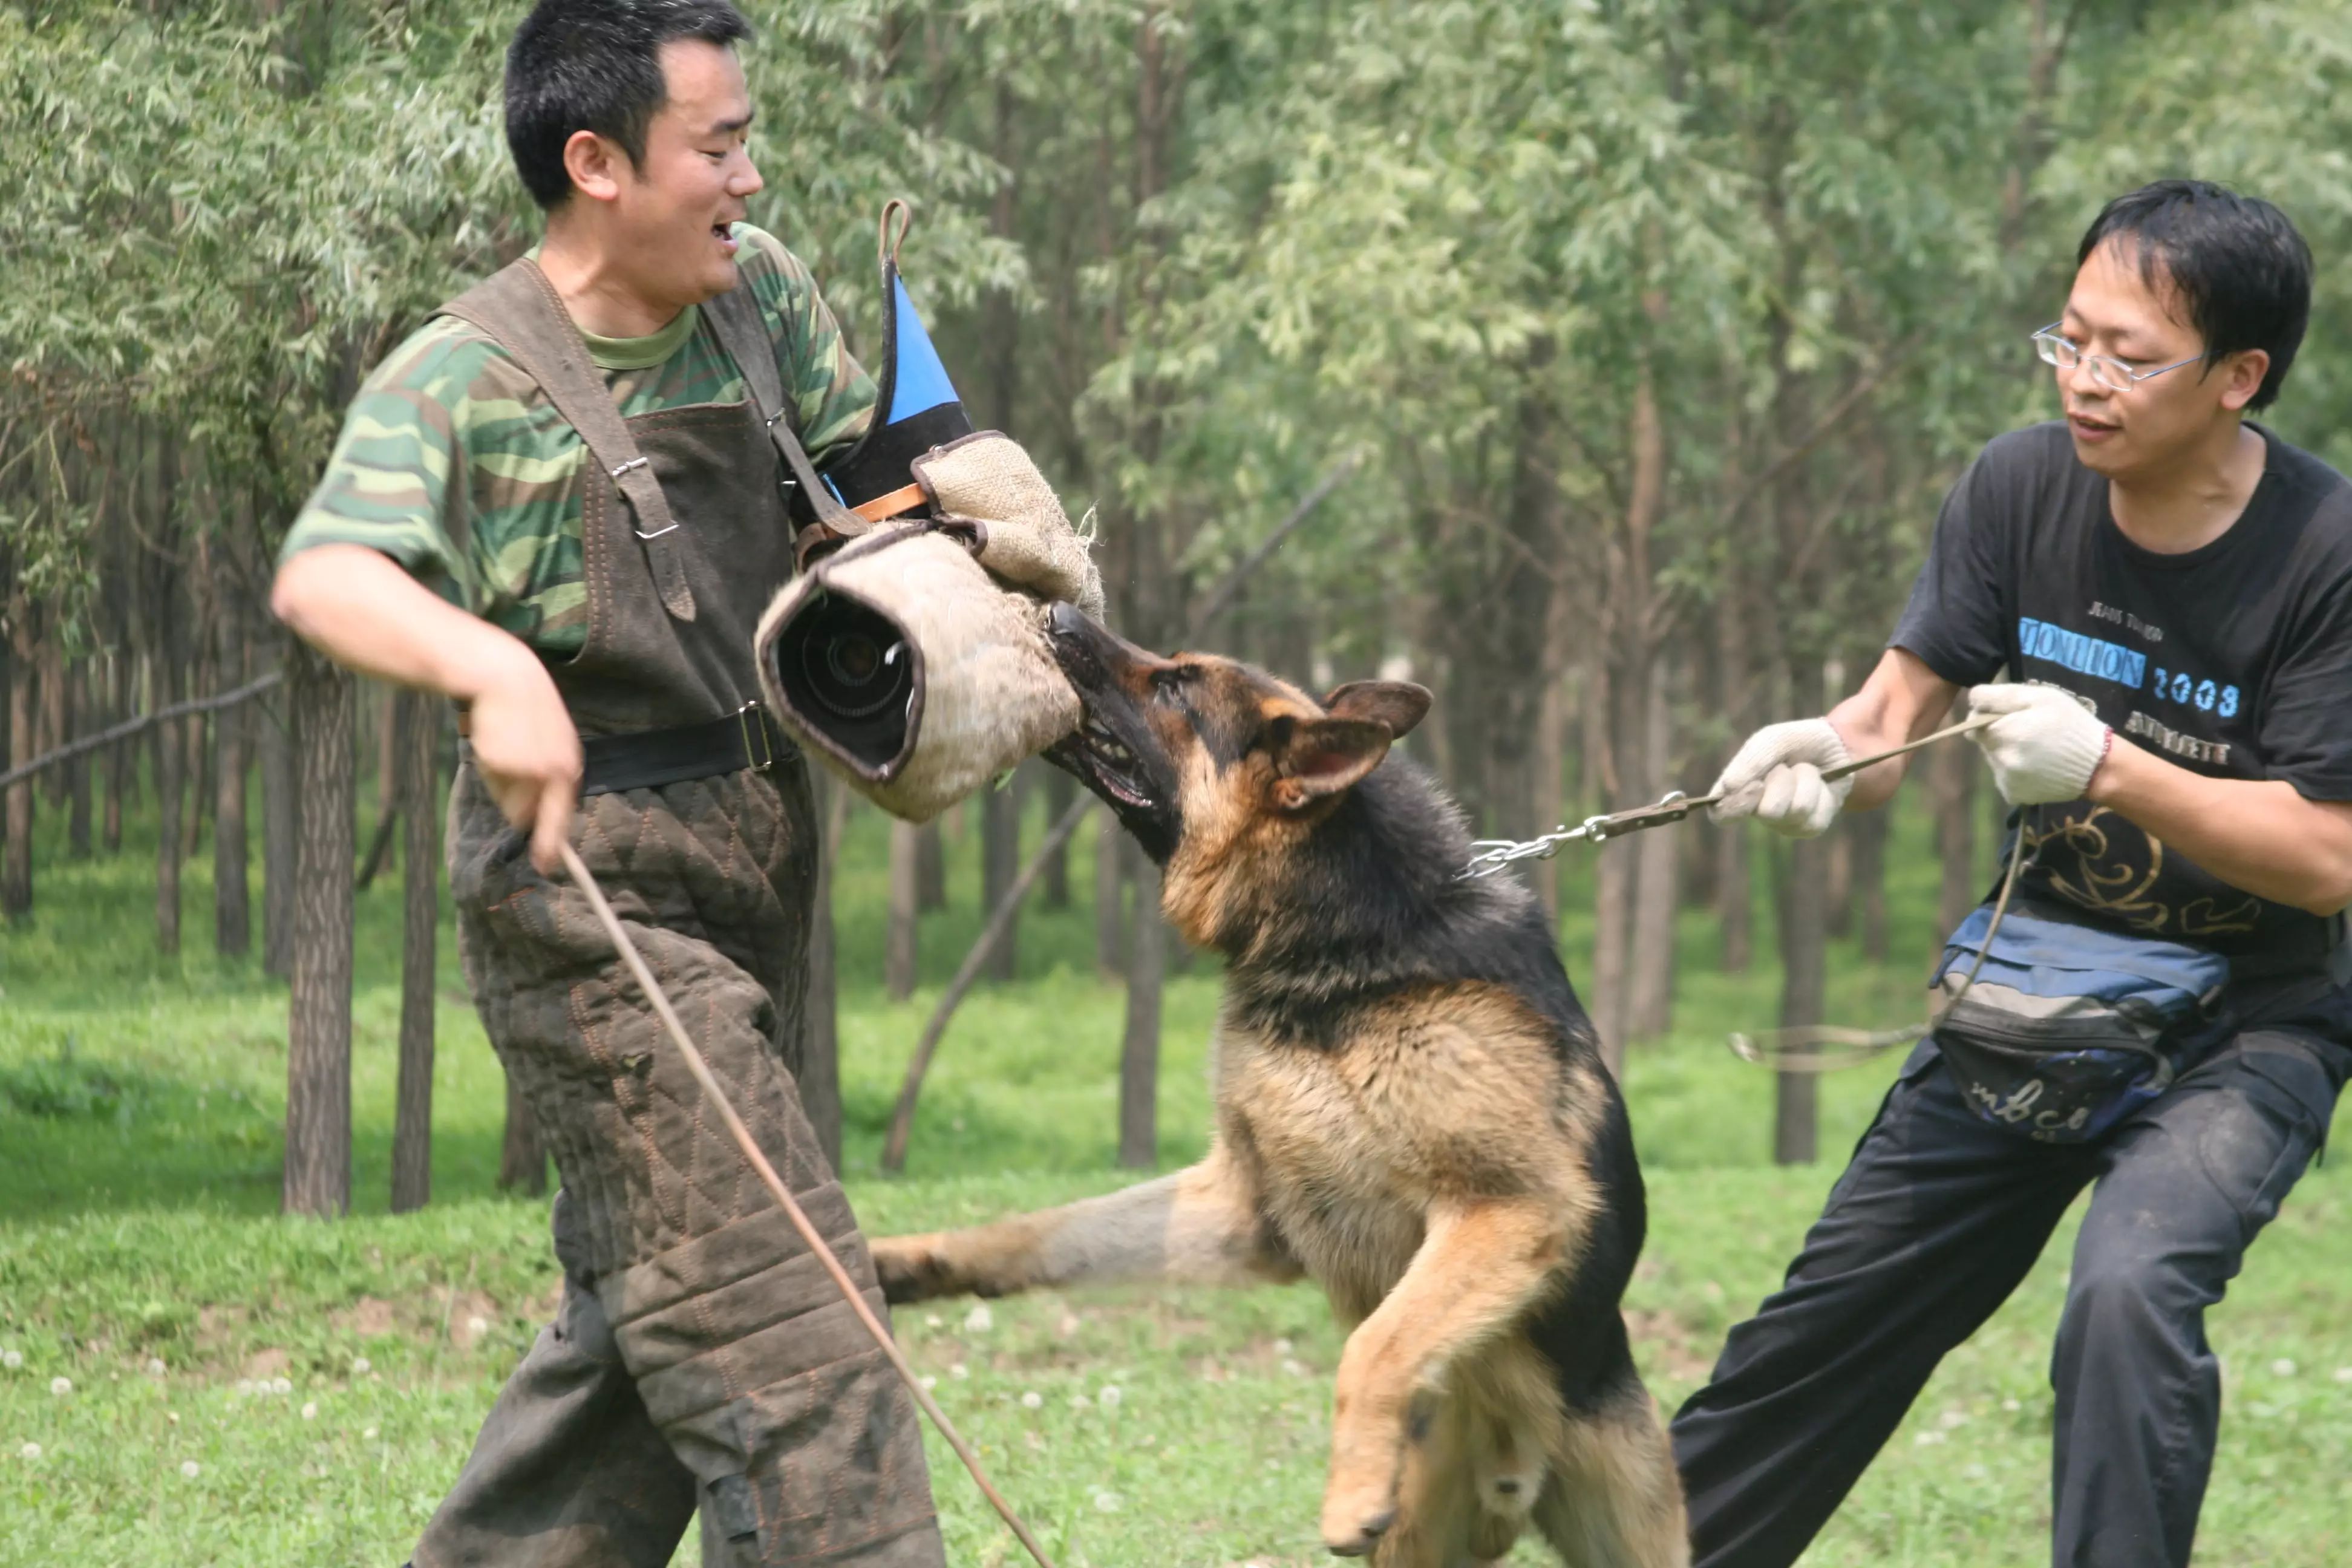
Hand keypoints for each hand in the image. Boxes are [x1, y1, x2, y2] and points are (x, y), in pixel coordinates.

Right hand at [464, 646, 581, 873]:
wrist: (503, 676)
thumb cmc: (518, 710)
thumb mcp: (541, 742)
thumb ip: (541, 777)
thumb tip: (526, 819)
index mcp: (569, 762)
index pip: (565, 809)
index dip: (556, 838)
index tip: (550, 863)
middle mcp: (557, 769)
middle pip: (543, 817)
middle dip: (540, 838)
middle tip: (543, 862)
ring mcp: (531, 767)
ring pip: (512, 804)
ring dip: (503, 791)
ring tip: (500, 755)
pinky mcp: (506, 763)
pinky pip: (493, 786)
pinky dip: (489, 774)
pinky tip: (491, 745)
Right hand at [1709, 718, 1853, 837]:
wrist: (1838, 745)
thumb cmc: (1798, 742)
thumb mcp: (1773, 740)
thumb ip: (1749, 762)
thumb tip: (1726, 789)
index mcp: (1740, 790)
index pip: (1720, 814)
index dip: (1734, 805)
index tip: (1755, 785)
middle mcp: (1758, 811)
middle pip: (1767, 812)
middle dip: (1783, 781)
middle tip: (1787, 766)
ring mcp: (1784, 823)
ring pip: (1796, 811)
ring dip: (1806, 782)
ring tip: (1807, 771)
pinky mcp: (1809, 828)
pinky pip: (1815, 819)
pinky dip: (1822, 794)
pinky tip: (1821, 786)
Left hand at [1967, 682, 2109, 804]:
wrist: (2098, 767)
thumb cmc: (2071, 724)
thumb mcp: (2041, 697)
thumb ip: (2000, 696)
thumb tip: (1973, 701)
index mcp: (2003, 733)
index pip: (1973, 721)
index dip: (1991, 715)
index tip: (2014, 715)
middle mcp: (1998, 759)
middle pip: (1983, 740)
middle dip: (1999, 733)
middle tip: (2029, 731)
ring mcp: (2004, 779)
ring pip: (1993, 758)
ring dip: (2006, 750)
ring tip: (2037, 749)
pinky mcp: (2013, 795)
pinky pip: (2003, 776)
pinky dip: (2015, 769)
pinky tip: (2037, 765)